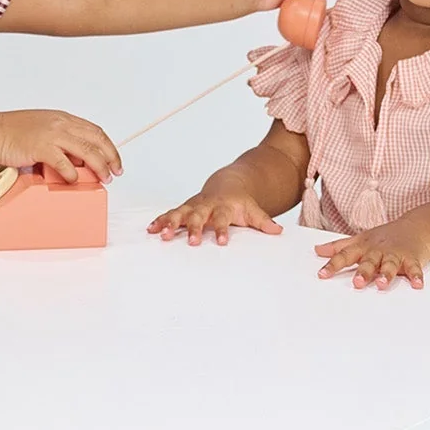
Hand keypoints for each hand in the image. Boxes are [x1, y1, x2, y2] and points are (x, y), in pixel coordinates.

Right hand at [0, 110, 121, 183]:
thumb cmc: (15, 132)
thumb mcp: (45, 129)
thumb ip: (63, 140)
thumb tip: (80, 159)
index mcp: (64, 119)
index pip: (95, 131)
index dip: (109, 147)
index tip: (114, 160)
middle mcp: (61, 124)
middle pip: (96, 139)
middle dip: (110, 157)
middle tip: (115, 172)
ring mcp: (52, 135)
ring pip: (86, 151)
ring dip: (98, 166)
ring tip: (103, 178)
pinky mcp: (41, 147)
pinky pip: (64, 163)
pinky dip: (72, 173)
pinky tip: (74, 180)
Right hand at [148, 181, 283, 245]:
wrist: (227, 186)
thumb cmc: (239, 203)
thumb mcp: (253, 210)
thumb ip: (263, 221)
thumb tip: (278, 231)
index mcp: (223, 206)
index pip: (223, 219)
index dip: (222, 230)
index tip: (222, 242)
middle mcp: (206, 206)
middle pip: (199, 216)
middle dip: (195, 229)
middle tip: (193, 242)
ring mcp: (193, 207)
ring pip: (180, 214)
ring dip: (171, 224)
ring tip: (163, 236)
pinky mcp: (183, 210)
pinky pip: (169, 215)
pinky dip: (160, 221)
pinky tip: (151, 230)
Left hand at [315, 219, 429, 289]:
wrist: (417, 227)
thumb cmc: (385, 236)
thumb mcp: (360, 239)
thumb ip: (338, 247)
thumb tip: (317, 250)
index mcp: (363, 247)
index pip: (345, 255)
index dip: (333, 265)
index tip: (322, 275)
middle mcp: (378, 251)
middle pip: (369, 262)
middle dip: (363, 272)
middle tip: (357, 283)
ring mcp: (395, 254)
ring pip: (390, 265)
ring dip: (386, 275)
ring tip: (382, 284)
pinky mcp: (412, 259)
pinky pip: (414, 268)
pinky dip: (416, 276)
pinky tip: (417, 284)